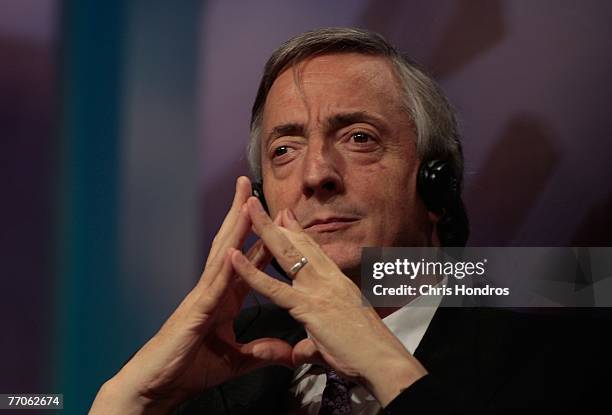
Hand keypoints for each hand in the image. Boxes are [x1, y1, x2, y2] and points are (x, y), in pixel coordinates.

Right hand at [90, 177, 291, 413]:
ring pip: (221, 255)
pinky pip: (212, 286)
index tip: (279, 216)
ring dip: (234, 226)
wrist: (156, 387)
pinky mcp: (194, 313)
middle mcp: (214, 290)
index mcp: (225, 298)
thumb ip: (260, 353)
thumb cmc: (188, 370)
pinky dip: (223, 266)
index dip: (263, 237)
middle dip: (243, 215)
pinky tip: (233, 248)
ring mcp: (202, 297)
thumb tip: (287, 353)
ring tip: (245, 198)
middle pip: (231, 245)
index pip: (249, 261)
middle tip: (252, 185)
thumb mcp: (235, 361)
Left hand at [230, 197, 427, 406]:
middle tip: (258, 202)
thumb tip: (299, 351)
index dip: (298, 232)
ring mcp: (318, 290)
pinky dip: (251, 271)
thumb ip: (311, 344)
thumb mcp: (335, 342)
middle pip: (298, 244)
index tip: (285, 215)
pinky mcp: (308, 307)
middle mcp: (329, 280)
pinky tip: (234, 257)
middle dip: (277, 221)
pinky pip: (274, 288)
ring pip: (286, 254)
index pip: (315, 251)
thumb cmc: (367, 354)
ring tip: (247, 208)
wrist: (384, 362)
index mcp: (338, 284)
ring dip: (264, 229)